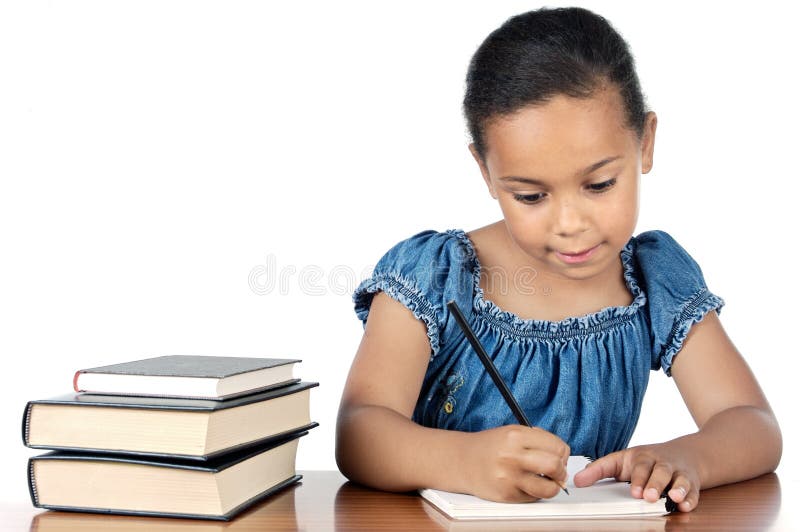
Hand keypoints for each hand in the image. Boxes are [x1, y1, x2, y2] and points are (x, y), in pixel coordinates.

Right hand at [462, 425, 569, 502]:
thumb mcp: (512, 432)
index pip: (556, 446)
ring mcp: (508, 478)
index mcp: (516, 436)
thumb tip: (562, 456)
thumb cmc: (490, 446)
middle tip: (557, 472)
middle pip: (554, 466)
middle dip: (561, 471)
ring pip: (548, 489)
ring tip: (545, 481)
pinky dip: (535, 493)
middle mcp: (512, 456)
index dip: (562, 453)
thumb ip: (537, 439)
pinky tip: (526, 484)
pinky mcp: (506, 495)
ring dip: (552, 487)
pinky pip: (533, 498)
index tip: (558, 456)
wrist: (462, 461)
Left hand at [573, 442, 700, 511]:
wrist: (684, 454)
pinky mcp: (691, 483)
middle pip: (659, 471)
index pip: (638, 466)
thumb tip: (577, 481)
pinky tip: (686, 505)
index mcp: (641, 457)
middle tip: (648, 497)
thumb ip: (599, 470)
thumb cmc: (646, 461)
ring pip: (679, 479)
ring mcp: (677, 472)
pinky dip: (691, 498)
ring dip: (677, 489)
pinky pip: (694, 491)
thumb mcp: (621, 461)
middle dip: (654, 484)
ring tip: (673, 498)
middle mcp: (660, 463)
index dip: (636, 478)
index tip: (633, 491)